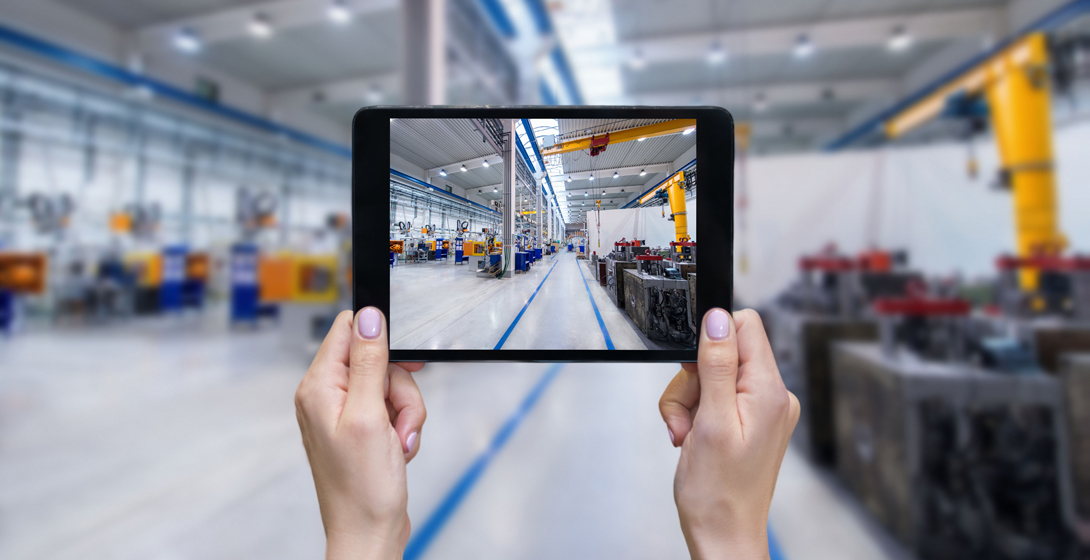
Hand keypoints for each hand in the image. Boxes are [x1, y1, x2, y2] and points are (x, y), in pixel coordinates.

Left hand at [295, 307, 426, 559]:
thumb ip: (369, 362)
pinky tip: (398, 448)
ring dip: (405, 413)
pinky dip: (403, 426)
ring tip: (399, 441)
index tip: (401, 364)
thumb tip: (369, 316)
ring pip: (391, 385)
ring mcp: (346, 412)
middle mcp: (327, 395)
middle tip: (398, 418)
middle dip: (400, 389)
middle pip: (378, 359)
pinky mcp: (363, 427)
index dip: (380, 339)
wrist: (368, 533)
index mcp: (318, 387)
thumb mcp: (370, 417)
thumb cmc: (362, 488)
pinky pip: (393, 408)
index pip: (348, 330)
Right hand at [659, 308, 799, 559]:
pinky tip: (693, 437)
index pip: (745, 326)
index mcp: (769, 391)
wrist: (723, 535)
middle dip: (692, 381)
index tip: (695, 374)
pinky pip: (716, 398)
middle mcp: (773, 396)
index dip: (711, 341)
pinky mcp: (749, 421)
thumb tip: (718, 318)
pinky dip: (697, 413)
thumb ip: (716, 366)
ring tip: (687, 434)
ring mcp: (762, 410)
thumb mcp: (710, 422)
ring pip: (712, 376)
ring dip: (689, 401)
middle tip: (686, 417)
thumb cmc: (717, 493)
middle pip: (723, 352)